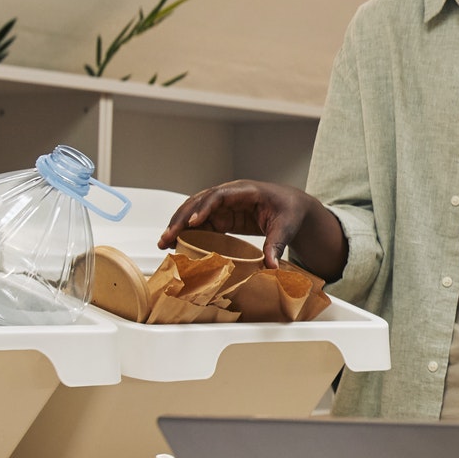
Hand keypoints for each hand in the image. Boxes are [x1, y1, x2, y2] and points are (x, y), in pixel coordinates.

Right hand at [160, 180, 336, 272]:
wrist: (293, 207)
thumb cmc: (290, 211)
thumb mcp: (286, 228)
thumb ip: (276, 245)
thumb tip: (271, 267)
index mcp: (246, 191)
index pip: (219, 195)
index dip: (204, 208)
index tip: (192, 223)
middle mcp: (230, 195)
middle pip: (199, 202)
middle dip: (181, 219)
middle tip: (167, 238)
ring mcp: (225, 205)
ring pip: (195, 211)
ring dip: (179, 225)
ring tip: (165, 243)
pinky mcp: (223, 216)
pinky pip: (202, 222)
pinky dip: (188, 232)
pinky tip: (178, 244)